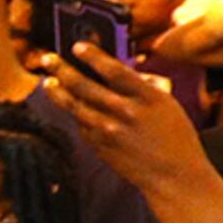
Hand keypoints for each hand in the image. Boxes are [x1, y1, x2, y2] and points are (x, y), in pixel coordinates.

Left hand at [45, 41, 213, 191]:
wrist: (174, 176)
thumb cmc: (176, 137)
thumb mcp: (167, 105)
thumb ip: (142, 88)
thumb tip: (118, 73)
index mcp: (148, 97)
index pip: (114, 71)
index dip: (93, 56)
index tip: (77, 46)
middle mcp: (125, 113)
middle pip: (86, 87)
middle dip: (62, 70)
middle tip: (47, 59)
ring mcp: (110, 132)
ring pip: (75, 107)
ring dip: (58, 92)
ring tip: (47, 81)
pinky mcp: (100, 147)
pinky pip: (82, 126)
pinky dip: (74, 114)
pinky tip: (68, 105)